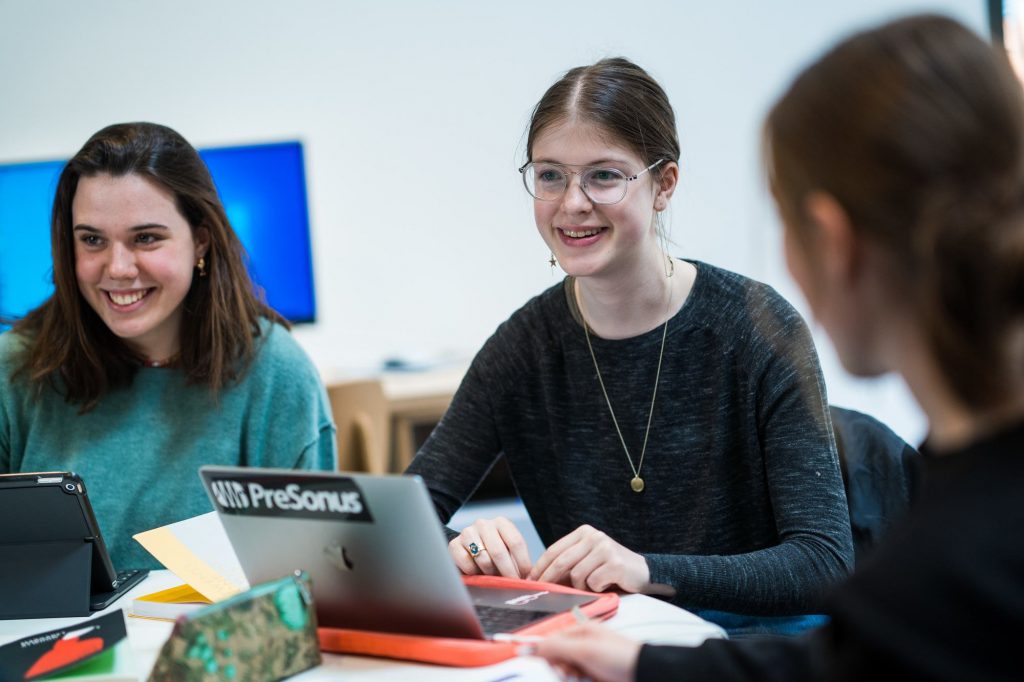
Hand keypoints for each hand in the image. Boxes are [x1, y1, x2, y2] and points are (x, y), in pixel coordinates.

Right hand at [448, 516, 531, 578]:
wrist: (467, 549)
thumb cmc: (492, 552)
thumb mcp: (508, 550)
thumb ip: (517, 560)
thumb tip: (527, 579)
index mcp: (501, 523)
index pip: (516, 542)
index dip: (523, 563)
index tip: (525, 577)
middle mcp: (483, 524)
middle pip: (499, 552)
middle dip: (507, 572)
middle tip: (511, 584)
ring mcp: (467, 533)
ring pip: (484, 560)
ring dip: (490, 574)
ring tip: (493, 578)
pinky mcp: (454, 545)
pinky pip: (468, 564)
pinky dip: (474, 573)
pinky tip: (477, 573)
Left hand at [529, 524, 666, 594]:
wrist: (644, 572)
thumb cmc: (611, 568)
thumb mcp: (588, 558)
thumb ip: (569, 562)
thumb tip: (540, 577)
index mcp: (584, 532)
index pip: (555, 549)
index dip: (540, 567)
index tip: (530, 580)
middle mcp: (594, 536)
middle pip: (561, 561)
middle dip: (549, 579)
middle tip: (543, 591)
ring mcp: (604, 548)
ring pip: (576, 574)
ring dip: (580, 587)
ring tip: (592, 586)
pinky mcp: (614, 563)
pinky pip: (592, 582)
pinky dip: (595, 589)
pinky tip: (605, 585)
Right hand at [532, 622, 640, 681]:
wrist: (646, 675)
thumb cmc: (619, 658)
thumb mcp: (584, 650)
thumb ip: (554, 648)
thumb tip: (525, 647)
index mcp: (581, 631)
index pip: (552, 640)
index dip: (544, 653)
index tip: (538, 665)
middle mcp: (584, 644)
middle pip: (557, 657)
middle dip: (559, 668)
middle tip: (569, 673)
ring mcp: (590, 662)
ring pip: (566, 671)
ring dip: (568, 676)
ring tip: (580, 678)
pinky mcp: (595, 676)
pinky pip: (576, 678)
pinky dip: (576, 681)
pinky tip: (584, 681)